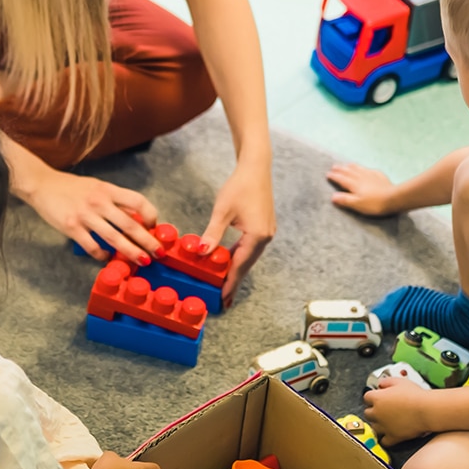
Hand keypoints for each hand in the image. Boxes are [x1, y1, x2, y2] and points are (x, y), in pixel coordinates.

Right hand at [26, 170, 159, 264]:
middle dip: (147, 240)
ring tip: (142, 260)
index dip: (151, 215)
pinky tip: (107, 258)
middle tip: (158, 252)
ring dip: (131, 251)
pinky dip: (102, 255)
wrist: (42, 185)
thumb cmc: (71, 187)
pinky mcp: (72, 227)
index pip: (138, 201)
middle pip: (130, 224)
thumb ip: (114, 200)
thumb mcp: (97, 187)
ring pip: (115, 238)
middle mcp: (99, 201)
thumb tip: (134, 218)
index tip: (154, 227)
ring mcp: (85, 215)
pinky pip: (92, 246)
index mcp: (108, 189)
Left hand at [201, 158, 275, 302]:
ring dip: (237, 270)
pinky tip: (230, 262)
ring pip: (249, 257)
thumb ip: (212, 234)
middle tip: (224, 300)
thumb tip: (202, 252)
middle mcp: (265, 237)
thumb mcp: (222, 211)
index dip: (231, 283)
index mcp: (257, 236)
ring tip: (225, 285)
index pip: (240, 265)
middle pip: (246, 264)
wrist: (256, 168)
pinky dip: (240, 257)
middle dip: (234, 281)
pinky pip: (251, 248)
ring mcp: (266, 232)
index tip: (223, 299)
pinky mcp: (264, 227)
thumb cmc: (239, 186)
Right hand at [326, 163, 400, 216]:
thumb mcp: (357, 204)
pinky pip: (369, 170)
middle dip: (340, 169)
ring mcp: (370, 175)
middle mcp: (361, 177)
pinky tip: (365, 169)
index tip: (328, 174)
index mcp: (354, 184)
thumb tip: (333, 196)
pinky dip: (364, 168)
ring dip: (351, 166)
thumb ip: (345, 200)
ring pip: (358, 168)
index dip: (334, 176)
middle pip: (348, 171)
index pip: (342, 179)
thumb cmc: (374, 204)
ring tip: (347, 164)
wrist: (392, 198)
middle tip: (334, 166)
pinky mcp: (379, 176)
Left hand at [363, 377, 430, 445]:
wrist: (426, 410)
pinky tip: (388, 435)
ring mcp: (384, 426)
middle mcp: (377, 413)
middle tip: (381, 409)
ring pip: (373, 427)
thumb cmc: (415, 395)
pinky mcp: (393, 437)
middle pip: (367, 413)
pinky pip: (383, 441)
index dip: (372, 397)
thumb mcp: (399, 381)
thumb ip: (386, 382)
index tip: (376, 397)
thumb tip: (381, 384)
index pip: (366, 397)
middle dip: (373, 411)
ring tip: (386, 421)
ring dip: (378, 424)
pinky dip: (384, 439)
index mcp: (377, 398)